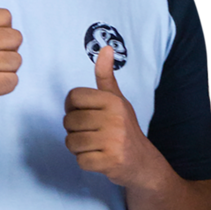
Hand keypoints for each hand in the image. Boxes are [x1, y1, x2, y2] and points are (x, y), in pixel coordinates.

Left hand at [64, 45, 166, 191]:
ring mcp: (113, 140)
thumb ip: (105, 76)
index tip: (85, 113)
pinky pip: (79, 160)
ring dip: (78, 147)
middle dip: (75, 130)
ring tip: (95, 145)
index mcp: (113, 101)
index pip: (72, 97)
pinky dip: (85, 161)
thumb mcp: (116, 99)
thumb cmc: (123, 127)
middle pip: (69, 121)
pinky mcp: (109, 161)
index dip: (72, 107)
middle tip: (92, 133)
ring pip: (71, 142)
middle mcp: (115, 118)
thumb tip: (105, 47)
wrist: (141, 161)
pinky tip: (99, 157)